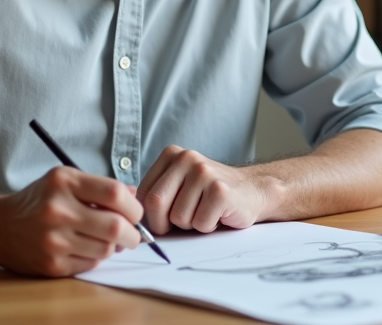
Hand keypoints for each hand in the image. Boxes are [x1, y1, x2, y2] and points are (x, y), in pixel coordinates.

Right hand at [0, 166, 143, 276]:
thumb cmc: (38, 200)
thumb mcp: (65, 180)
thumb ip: (100, 186)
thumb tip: (136, 196)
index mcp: (63, 182)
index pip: (114, 193)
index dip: (133, 206)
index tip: (135, 212)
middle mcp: (57, 210)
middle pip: (115, 226)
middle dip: (132, 233)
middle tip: (132, 233)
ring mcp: (53, 240)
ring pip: (106, 249)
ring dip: (113, 246)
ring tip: (104, 238)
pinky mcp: (51, 265)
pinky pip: (90, 264)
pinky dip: (95, 257)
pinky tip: (85, 247)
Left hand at [137, 145, 280, 234]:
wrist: (252, 191)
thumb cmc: (209, 195)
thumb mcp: (179, 186)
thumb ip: (156, 195)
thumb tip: (130, 221)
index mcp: (171, 155)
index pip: (142, 194)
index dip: (151, 216)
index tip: (166, 219)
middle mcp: (187, 158)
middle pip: (155, 204)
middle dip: (166, 224)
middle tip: (185, 221)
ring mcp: (204, 172)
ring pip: (178, 217)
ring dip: (191, 225)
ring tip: (206, 211)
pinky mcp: (220, 190)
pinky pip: (200, 223)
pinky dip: (208, 227)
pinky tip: (219, 214)